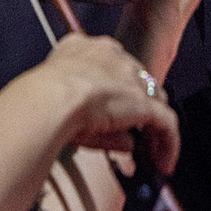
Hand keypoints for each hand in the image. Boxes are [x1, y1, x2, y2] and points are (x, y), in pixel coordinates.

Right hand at [13, 33, 179, 175]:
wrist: (48, 100)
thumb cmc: (42, 98)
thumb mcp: (62, 98)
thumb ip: (89, 110)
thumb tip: (112, 133)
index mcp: (87, 49)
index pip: (112, 67)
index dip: (115, 89)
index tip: (111, 106)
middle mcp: (114, 58)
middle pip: (137, 82)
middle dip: (138, 107)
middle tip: (135, 132)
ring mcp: (131, 80)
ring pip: (155, 101)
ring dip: (155, 126)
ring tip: (153, 151)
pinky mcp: (143, 103)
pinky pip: (166, 124)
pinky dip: (168, 145)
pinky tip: (164, 161)